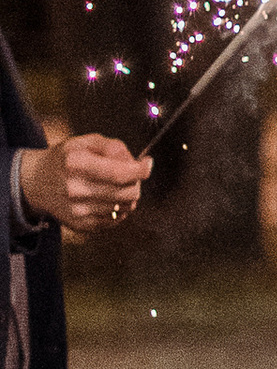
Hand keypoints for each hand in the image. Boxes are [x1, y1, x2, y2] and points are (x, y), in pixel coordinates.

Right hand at [21, 135, 150, 234]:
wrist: (37, 183)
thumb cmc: (66, 160)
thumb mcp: (85, 142)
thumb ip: (113, 147)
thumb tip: (137, 163)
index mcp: (76, 164)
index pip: (120, 173)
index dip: (141, 170)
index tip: (147, 164)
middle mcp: (75, 189)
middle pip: (128, 192)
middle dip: (136, 182)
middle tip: (129, 175)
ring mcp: (77, 210)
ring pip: (125, 207)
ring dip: (128, 196)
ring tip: (116, 186)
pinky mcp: (81, 225)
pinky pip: (115, 220)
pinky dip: (118, 209)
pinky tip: (107, 199)